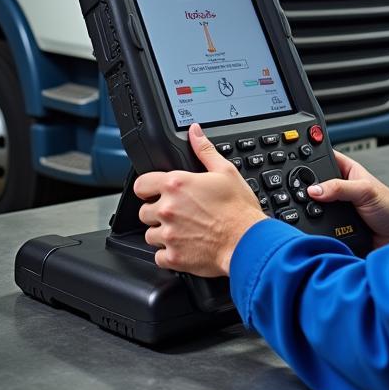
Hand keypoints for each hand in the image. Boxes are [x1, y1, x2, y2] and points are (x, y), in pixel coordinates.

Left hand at [133, 123, 265, 276]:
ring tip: (182, 231)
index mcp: (176, 185)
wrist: (247, 241)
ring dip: (162, 234)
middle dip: (157, 212)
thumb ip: (204, 150)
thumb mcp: (225, 171)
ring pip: (150, 235)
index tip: (155, 193)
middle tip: (177, 214)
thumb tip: (195, 132)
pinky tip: (183, 247)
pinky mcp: (173, 257)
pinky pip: (158, 257)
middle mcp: (168, 209)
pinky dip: (168, 254)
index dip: (148, 189)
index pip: (140, 185)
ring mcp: (169, 235)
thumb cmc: (238, 209)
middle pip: (144, 212)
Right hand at [308, 151, 388, 248]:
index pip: (322, 158)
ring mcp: (338, 208)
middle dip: (307, 188)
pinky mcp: (337, 227)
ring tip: (306, 210)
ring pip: (315, 206)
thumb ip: (339, 188)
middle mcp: (340, 189)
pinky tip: (314, 226)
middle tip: (300, 192)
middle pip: (315, 184)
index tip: (293, 162)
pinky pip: (320, 225)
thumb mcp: (364, 191)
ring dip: (312, 210)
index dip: (309, 158)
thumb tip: (315, 189)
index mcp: (347, 171)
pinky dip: (317, 226)